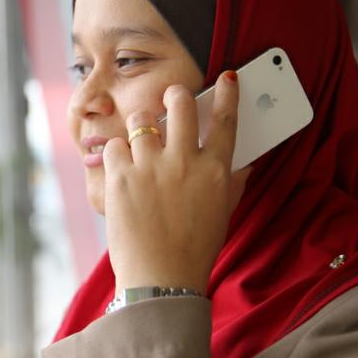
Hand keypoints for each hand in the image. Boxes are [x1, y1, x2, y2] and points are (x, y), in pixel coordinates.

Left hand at [102, 71, 250, 293]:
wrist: (161, 279)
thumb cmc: (194, 249)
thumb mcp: (222, 214)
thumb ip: (231, 183)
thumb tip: (242, 161)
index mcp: (215, 171)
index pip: (226, 121)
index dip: (228, 95)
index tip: (227, 78)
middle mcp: (184, 162)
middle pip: (181, 104)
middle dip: (175, 94)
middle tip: (171, 99)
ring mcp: (151, 167)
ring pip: (141, 120)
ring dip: (140, 127)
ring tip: (140, 144)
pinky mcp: (121, 176)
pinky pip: (115, 146)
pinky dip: (117, 154)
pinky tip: (122, 169)